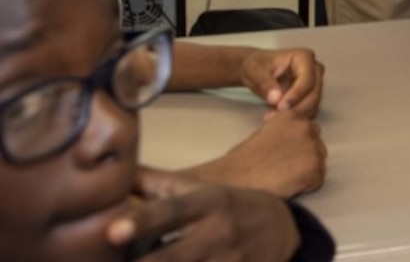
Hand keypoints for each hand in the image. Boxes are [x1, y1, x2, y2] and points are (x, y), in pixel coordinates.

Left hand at [108, 168, 302, 261]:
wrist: (282, 230)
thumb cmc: (231, 205)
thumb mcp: (203, 188)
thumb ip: (157, 184)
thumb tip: (112, 171)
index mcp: (209, 202)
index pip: (172, 211)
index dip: (142, 222)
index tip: (112, 231)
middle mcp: (218, 233)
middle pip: (171, 257)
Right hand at [182, 108, 325, 197]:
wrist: (234, 179)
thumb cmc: (242, 161)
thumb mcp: (264, 133)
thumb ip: (283, 133)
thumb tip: (292, 139)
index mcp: (292, 116)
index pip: (307, 132)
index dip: (295, 147)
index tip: (280, 156)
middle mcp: (306, 127)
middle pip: (317, 147)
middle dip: (305, 159)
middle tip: (281, 170)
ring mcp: (312, 148)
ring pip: (318, 164)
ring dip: (305, 173)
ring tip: (281, 179)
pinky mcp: (314, 169)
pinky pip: (316, 182)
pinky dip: (305, 188)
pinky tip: (285, 187)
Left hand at [240, 47, 322, 115]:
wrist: (255, 71)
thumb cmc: (256, 66)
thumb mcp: (254, 72)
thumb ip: (265, 83)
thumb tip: (276, 99)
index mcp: (304, 57)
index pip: (307, 79)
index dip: (296, 94)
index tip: (279, 107)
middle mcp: (314, 69)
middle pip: (314, 92)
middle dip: (296, 107)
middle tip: (276, 116)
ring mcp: (314, 82)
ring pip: (313, 103)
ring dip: (295, 113)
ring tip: (273, 117)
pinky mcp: (310, 94)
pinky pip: (309, 109)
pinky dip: (295, 115)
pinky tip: (278, 117)